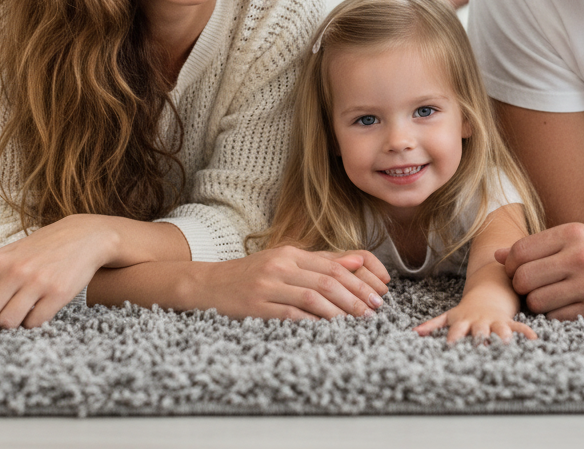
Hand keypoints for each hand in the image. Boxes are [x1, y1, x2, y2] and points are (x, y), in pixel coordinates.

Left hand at [0, 214, 119, 328]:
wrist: (86, 236)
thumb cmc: (43, 248)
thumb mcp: (11, 254)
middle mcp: (15, 271)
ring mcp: (37, 282)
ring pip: (6, 323)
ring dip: (9, 327)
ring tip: (18, 318)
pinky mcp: (58, 293)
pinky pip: (33, 324)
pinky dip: (31, 325)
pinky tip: (36, 313)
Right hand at [184, 245, 387, 320]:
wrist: (207, 285)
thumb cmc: (250, 276)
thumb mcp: (284, 262)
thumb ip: (319, 262)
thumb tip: (357, 261)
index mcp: (290, 253)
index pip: (333, 265)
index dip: (359, 280)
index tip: (377, 295)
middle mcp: (281, 266)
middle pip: (327, 280)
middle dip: (355, 296)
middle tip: (373, 310)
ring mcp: (268, 286)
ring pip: (313, 297)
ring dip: (340, 310)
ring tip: (358, 321)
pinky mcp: (257, 307)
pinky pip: (291, 315)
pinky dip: (313, 322)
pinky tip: (329, 329)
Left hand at [415, 296, 536, 343]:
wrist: (488, 292)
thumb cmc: (466, 311)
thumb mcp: (449, 316)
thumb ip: (433, 325)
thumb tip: (414, 333)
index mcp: (463, 321)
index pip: (456, 332)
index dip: (454, 339)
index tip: (450, 348)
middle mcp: (479, 323)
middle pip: (478, 332)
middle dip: (479, 340)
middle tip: (480, 349)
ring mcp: (494, 322)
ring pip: (499, 329)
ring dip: (502, 336)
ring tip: (507, 344)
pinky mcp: (508, 323)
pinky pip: (518, 326)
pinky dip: (526, 333)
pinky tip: (533, 340)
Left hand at [495, 222, 583, 319]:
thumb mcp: (578, 238)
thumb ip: (538, 246)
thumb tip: (497, 254)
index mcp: (572, 233)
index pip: (520, 251)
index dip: (510, 264)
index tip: (516, 269)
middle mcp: (579, 256)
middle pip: (523, 278)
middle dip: (520, 285)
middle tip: (530, 286)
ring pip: (536, 302)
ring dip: (537, 302)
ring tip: (550, 295)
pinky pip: (556, 318)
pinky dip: (555, 314)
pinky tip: (566, 305)